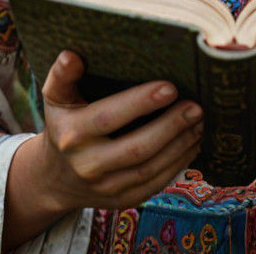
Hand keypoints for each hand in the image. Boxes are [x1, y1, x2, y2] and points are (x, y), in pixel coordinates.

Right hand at [2, 51, 202, 248]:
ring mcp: (106, 187)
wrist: (56, 178)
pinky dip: (178, 165)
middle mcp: (88, 164)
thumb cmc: (64, 124)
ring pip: (150, 169)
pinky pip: (154, 184)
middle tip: (196, 106)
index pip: (109, 117)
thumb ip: (62, 75)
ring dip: (180, 145)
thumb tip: (71, 55)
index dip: (140, 103)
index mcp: (72, 134)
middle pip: (136, 148)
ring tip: (199, 121)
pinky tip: (193, 143)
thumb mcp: (55, 98)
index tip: (170, 87)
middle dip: (171, 126)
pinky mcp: (122, 200)